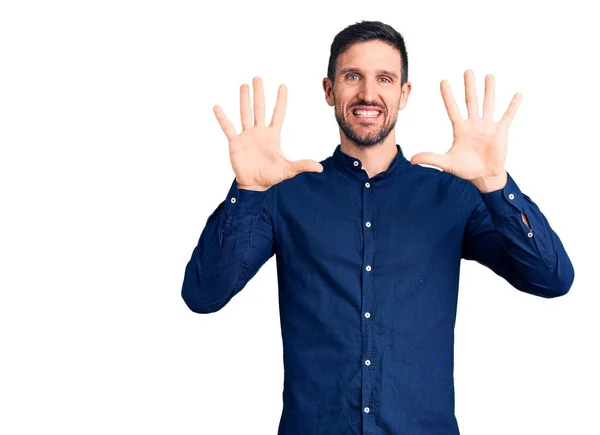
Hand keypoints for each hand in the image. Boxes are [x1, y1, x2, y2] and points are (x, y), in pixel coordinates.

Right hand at [213, 76, 322, 190]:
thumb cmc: (271, 177)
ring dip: (244, 100)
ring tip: (244, 85)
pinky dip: (223, 118)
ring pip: (245, 113)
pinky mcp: (235, 143)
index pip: (278, 114)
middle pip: (260, 109)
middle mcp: (259, 132)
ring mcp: (246, 136)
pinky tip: (218, 107)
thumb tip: (320, 168)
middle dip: (259, 93)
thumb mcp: (288, 170)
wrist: (254, 185)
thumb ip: (302, 165)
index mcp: (272, 135)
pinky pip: (228, 127)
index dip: (280, 100)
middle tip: (258, 78)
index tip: (282, 86)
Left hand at [410, 70, 521, 182]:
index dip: (447, 96)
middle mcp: (473, 124)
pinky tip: (517, 95)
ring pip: (488, 104)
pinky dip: (512, 106)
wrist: (484, 175)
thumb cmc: (465, 168)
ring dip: (489, 90)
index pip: (452, 108)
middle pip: (471, 101)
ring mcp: (487, 126)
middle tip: (467, 71)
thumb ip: (431, 158)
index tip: (443, 81)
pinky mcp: (500, 131)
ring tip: (489, 76)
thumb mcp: (447, 163)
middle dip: (469, 86)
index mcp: (460, 128)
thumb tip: (412, 160)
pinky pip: (507, 116)